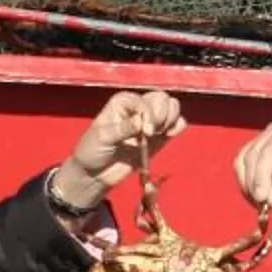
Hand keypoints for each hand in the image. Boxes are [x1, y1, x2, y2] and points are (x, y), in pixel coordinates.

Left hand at [54, 90, 185, 207]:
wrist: (96, 173)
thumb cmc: (93, 150)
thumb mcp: (102, 138)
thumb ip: (122, 129)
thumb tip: (141, 122)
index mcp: (123, 102)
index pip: (144, 100)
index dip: (149, 114)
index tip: (145, 133)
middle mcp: (138, 107)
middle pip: (162, 99)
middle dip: (161, 115)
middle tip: (150, 133)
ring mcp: (150, 120)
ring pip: (172, 106)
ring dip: (170, 119)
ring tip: (159, 133)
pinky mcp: (160, 135)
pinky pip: (178, 124)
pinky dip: (178, 127)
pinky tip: (169, 135)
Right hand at [234, 122, 271, 220]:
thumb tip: (267, 200)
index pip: (269, 153)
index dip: (262, 176)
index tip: (261, 198)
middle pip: (252, 157)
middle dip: (254, 184)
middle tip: (261, 206)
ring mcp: (261, 140)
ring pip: (242, 162)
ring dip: (247, 186)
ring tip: (260, 204)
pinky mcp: (252, 152)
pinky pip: (240, 168)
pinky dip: (245, 185)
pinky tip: (255, 199)